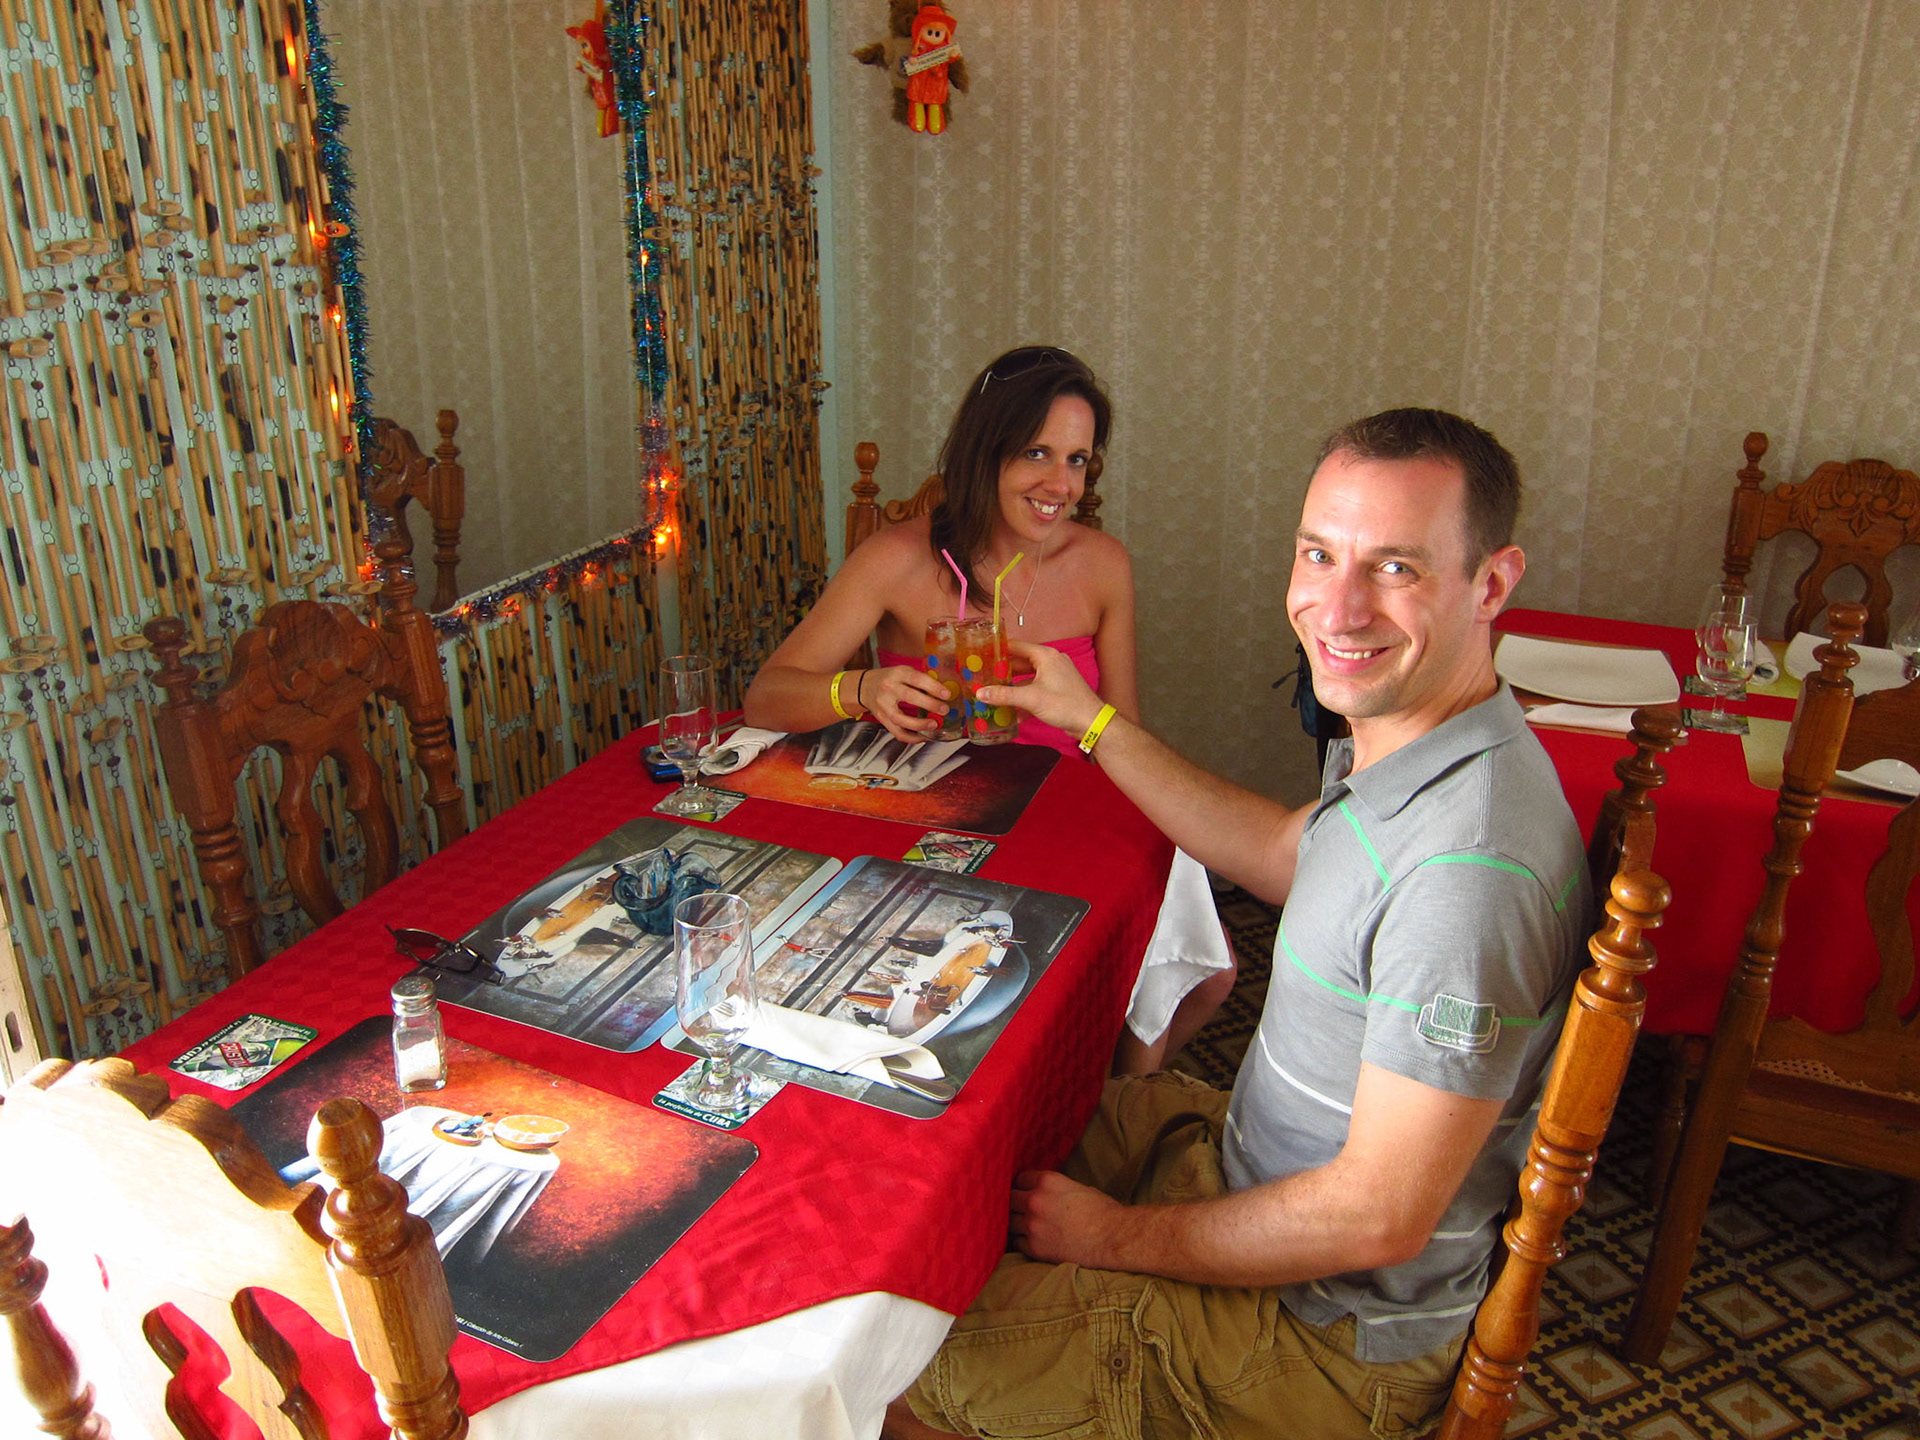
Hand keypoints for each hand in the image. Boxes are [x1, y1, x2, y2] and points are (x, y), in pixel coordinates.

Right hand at [860, 665, 953, 743]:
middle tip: (944, 710)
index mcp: (897, 673)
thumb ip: (921, 680)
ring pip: (901, 719)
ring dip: (920, 725)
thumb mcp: (904, 672)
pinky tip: (923, 736)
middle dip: (930, 705)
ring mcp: (883, 705)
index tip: (947, 694)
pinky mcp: (882, 719)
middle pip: (909, 697)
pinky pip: (897, 732)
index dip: (933, 687)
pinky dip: (911, 738)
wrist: (865, 687)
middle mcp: (888, 688)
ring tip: (934, 725)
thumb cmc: (890, 679)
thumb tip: (944, 693)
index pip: (917, 679)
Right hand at [974, 640, 1104, 735]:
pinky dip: (1025, 698)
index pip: (1017, 646)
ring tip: (994, 693)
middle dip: (1003, 671)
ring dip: (1013, 687)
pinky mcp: (1057, 690)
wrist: (1091, 722)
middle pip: (1021, 662)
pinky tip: (1013, 712)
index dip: (999, 649)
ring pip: (1028, 678)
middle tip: (984, 676)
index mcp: (1046, 655)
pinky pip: (1036, 689)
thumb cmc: (1066, 704)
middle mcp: (1051, 662)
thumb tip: (980, 693)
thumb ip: (1004, 695)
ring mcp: (1055, 676)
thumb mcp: (1031, 699)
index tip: (983, 654)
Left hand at [1010, 1169, 1127, 1266]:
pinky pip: (1016, 1243)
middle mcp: (1035, 1201)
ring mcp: (1032, 1225)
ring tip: (1027, 1226)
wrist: (1113, 1237)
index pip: (1020, 1179)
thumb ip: (1054, 1189)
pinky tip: (1033, 1241)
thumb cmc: (1102, 1211)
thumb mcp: (1077, 1187)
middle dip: (1016, 1204)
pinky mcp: (1034, 1247)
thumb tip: (1042, 1192)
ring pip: (1009, 1222)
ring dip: (1017, 1223)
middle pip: (1009, 1199)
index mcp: (1047, 1181)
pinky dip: (1022, 1242)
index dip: (1024, 1186)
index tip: (1025, 1192)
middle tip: (1022, 1210)